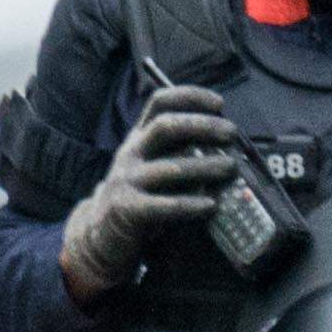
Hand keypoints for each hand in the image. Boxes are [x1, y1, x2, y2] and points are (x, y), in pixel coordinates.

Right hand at [55, 85, 238, 301]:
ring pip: (170, 167)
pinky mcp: (128, 209)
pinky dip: (190, 204)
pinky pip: (163, 205)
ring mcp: (127, 180)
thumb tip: (225, 143)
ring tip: (231, 167)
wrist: (99, 235)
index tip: (219, 103)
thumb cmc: (139, 196)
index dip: (190, 96)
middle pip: (165, 127)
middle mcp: (131, 153)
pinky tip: (211, 205)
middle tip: (231, 133)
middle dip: (202, 125)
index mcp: (138, 138)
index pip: (159, 102)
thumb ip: (179, 152)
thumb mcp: (152, 166)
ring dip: (205, 166)